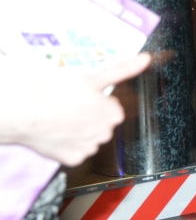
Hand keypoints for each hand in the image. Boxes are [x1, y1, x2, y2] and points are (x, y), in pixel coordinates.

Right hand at [2, 54, 150, 166]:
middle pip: (102, 123)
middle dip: (90, 116)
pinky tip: (57, 133)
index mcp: (114, 114)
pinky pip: (75, 151)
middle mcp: (106, 134)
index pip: (112, 107)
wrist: (25, 114)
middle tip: (70, 106)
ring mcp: (90, 148)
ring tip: (61, 118)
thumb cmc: (57, 93)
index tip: (82, 97)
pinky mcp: (73, 159)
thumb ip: (123, 70)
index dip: (97, 100)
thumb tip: (146, 59)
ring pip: (89, 137)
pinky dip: (68, 144)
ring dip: (80, 130)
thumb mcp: (93, 77)